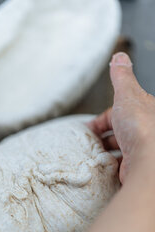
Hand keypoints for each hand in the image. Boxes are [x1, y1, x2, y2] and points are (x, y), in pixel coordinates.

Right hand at [88, 52, 154, 183]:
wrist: (148, 161)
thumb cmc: (141, 128)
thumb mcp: (127, 94)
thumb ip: (122, 77)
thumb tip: (120, 57)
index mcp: (145, 111)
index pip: (121, 111)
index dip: (104, 117)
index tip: (90, 125)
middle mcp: (145, 130)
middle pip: (119, 130)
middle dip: (103, 134)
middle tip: (90, 139)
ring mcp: (140, 149)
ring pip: (118, 147)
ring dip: (104, 149)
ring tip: (94, 151)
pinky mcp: (134, 165)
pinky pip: (118, 163)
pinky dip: (108, 162)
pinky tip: (102, 162)